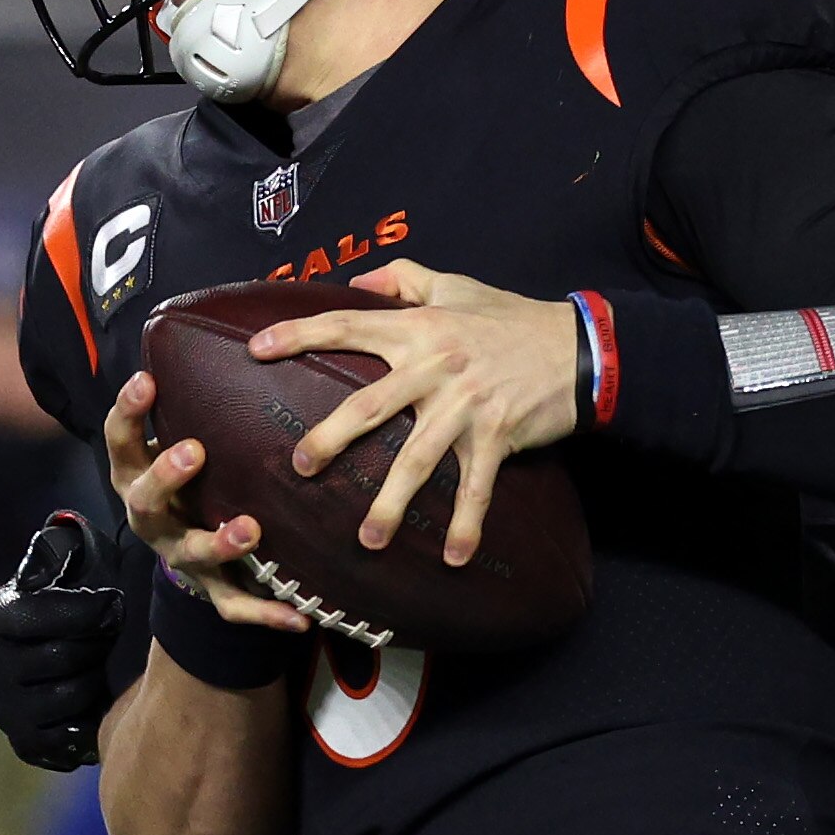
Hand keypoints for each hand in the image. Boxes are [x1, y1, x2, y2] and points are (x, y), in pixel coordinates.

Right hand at [0, 513, 123, 769]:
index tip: (116, 603)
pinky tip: (94, 703)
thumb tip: (64, 523)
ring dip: (95, 681)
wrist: (55, 665)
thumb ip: (59, 554)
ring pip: (70, 697)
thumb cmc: (69, 611)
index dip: (92, 610)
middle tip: (109, 638)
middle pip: (64, 658)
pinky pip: (66, 735)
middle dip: (96, 646)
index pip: (48, 613)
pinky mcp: (22, 741)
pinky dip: (87, 720)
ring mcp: (2, 707)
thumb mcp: (60, 578)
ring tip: (98, 668)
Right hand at [104, 369, 305, 631]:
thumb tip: (248, 329)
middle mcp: (153, 516)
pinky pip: (237, 606)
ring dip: (217, 541)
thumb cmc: (196, 474)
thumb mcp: (185, 435)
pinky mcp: (214, 589)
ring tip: (249, 530)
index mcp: (139, 473)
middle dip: (166, 475)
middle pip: (144, 500)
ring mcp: (181, 554)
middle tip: (194, 451)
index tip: (147, 381)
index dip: (128, 412)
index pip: (120, 440)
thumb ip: (201, 399)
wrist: (192, 546)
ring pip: (190, 553)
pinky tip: (300, 617)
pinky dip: (267, 614)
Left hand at [242, 258, 579, 565]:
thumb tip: (359, 279)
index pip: (347, 326)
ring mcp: (465, 406)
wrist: (578, 348)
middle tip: (300, 467)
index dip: (299, 335)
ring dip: (391, 503)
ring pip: (416, 459)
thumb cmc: (514, 318)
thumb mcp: (458, 285)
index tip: (256, 351)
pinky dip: (466, 524)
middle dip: (329, 439)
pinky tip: (454, 557)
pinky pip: (475, 487)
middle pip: (368, 406)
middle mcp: (435, 367)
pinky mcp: (496, 436)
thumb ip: (405, 278)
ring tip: (367, 539)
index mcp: (419, 328)